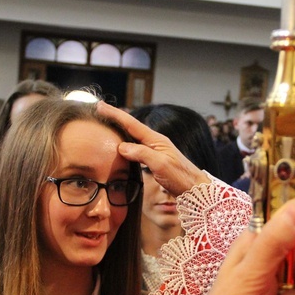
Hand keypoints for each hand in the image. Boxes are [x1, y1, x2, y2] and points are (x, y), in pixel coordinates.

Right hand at [95, 102, 210, 195]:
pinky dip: (125, 143)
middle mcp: (155, 142)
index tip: (100, 105)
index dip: (115, 114)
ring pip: (133, 136)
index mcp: (156, 139)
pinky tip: (120, 146)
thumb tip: (121, 147)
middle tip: (99, 110)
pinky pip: (136, 147)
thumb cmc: (180, 177)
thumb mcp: (161, 165)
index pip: (131, 124)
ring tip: (106, 124)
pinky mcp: (155, 160)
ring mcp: (155, 150)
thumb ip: (142, 154)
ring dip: (120, 129)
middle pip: (131, 126)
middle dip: (115, 117)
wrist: (195, 188)